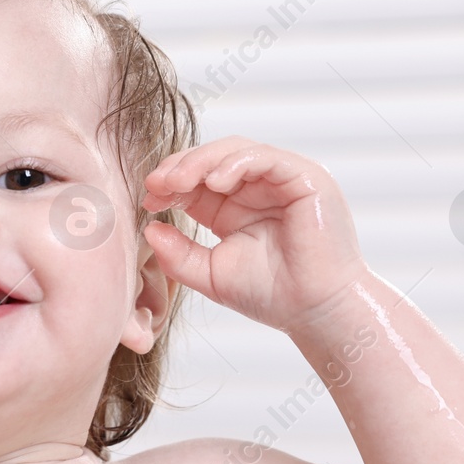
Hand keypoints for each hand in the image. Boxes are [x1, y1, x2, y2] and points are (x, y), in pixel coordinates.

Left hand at [139, 137, 366, 332]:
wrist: (315, 312)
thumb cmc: (271, 295)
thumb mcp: (210, 274)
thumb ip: (178, 254)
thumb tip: (148, 230)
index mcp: (234, 207)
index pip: (197, 180)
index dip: (170, 184)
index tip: (148, 198)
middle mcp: (258, 189)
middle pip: (213, 159)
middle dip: (180, 167)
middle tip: (156, 183)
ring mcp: (283, 180)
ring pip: (237, 151)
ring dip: (202, 161)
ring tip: (178, 181)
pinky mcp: (306, 178)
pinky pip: (266, 158)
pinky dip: (236, 163)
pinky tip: (214, 181)